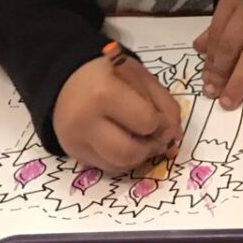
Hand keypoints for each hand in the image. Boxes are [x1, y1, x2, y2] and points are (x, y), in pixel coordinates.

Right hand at [53, 56, 181, 174]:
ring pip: (118, 166)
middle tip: (154, 136)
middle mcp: (84, 121)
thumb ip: (166, 104)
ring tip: (140, 138)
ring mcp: (74, 141)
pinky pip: (106, 168)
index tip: (158, 115)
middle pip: (129, 153)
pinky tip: (124, 142)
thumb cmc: (111, 74)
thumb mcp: (142, 77)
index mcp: (103, 93)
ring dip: (138, 157)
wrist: (67, 80)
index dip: (160, 122)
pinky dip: (122, 160)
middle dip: (150, 147)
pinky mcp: (73, 155)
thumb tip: (175, 136)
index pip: (146, 122)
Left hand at [194, 0, 242, 109]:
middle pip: (233, 48)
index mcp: (237, 1)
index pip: (219, 34)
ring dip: (240, 82)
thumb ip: (219, 24)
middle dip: (222, 74)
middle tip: (213, 94)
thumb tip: (199, 48)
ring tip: (229, 100)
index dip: (211, 59)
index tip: (206, 79)